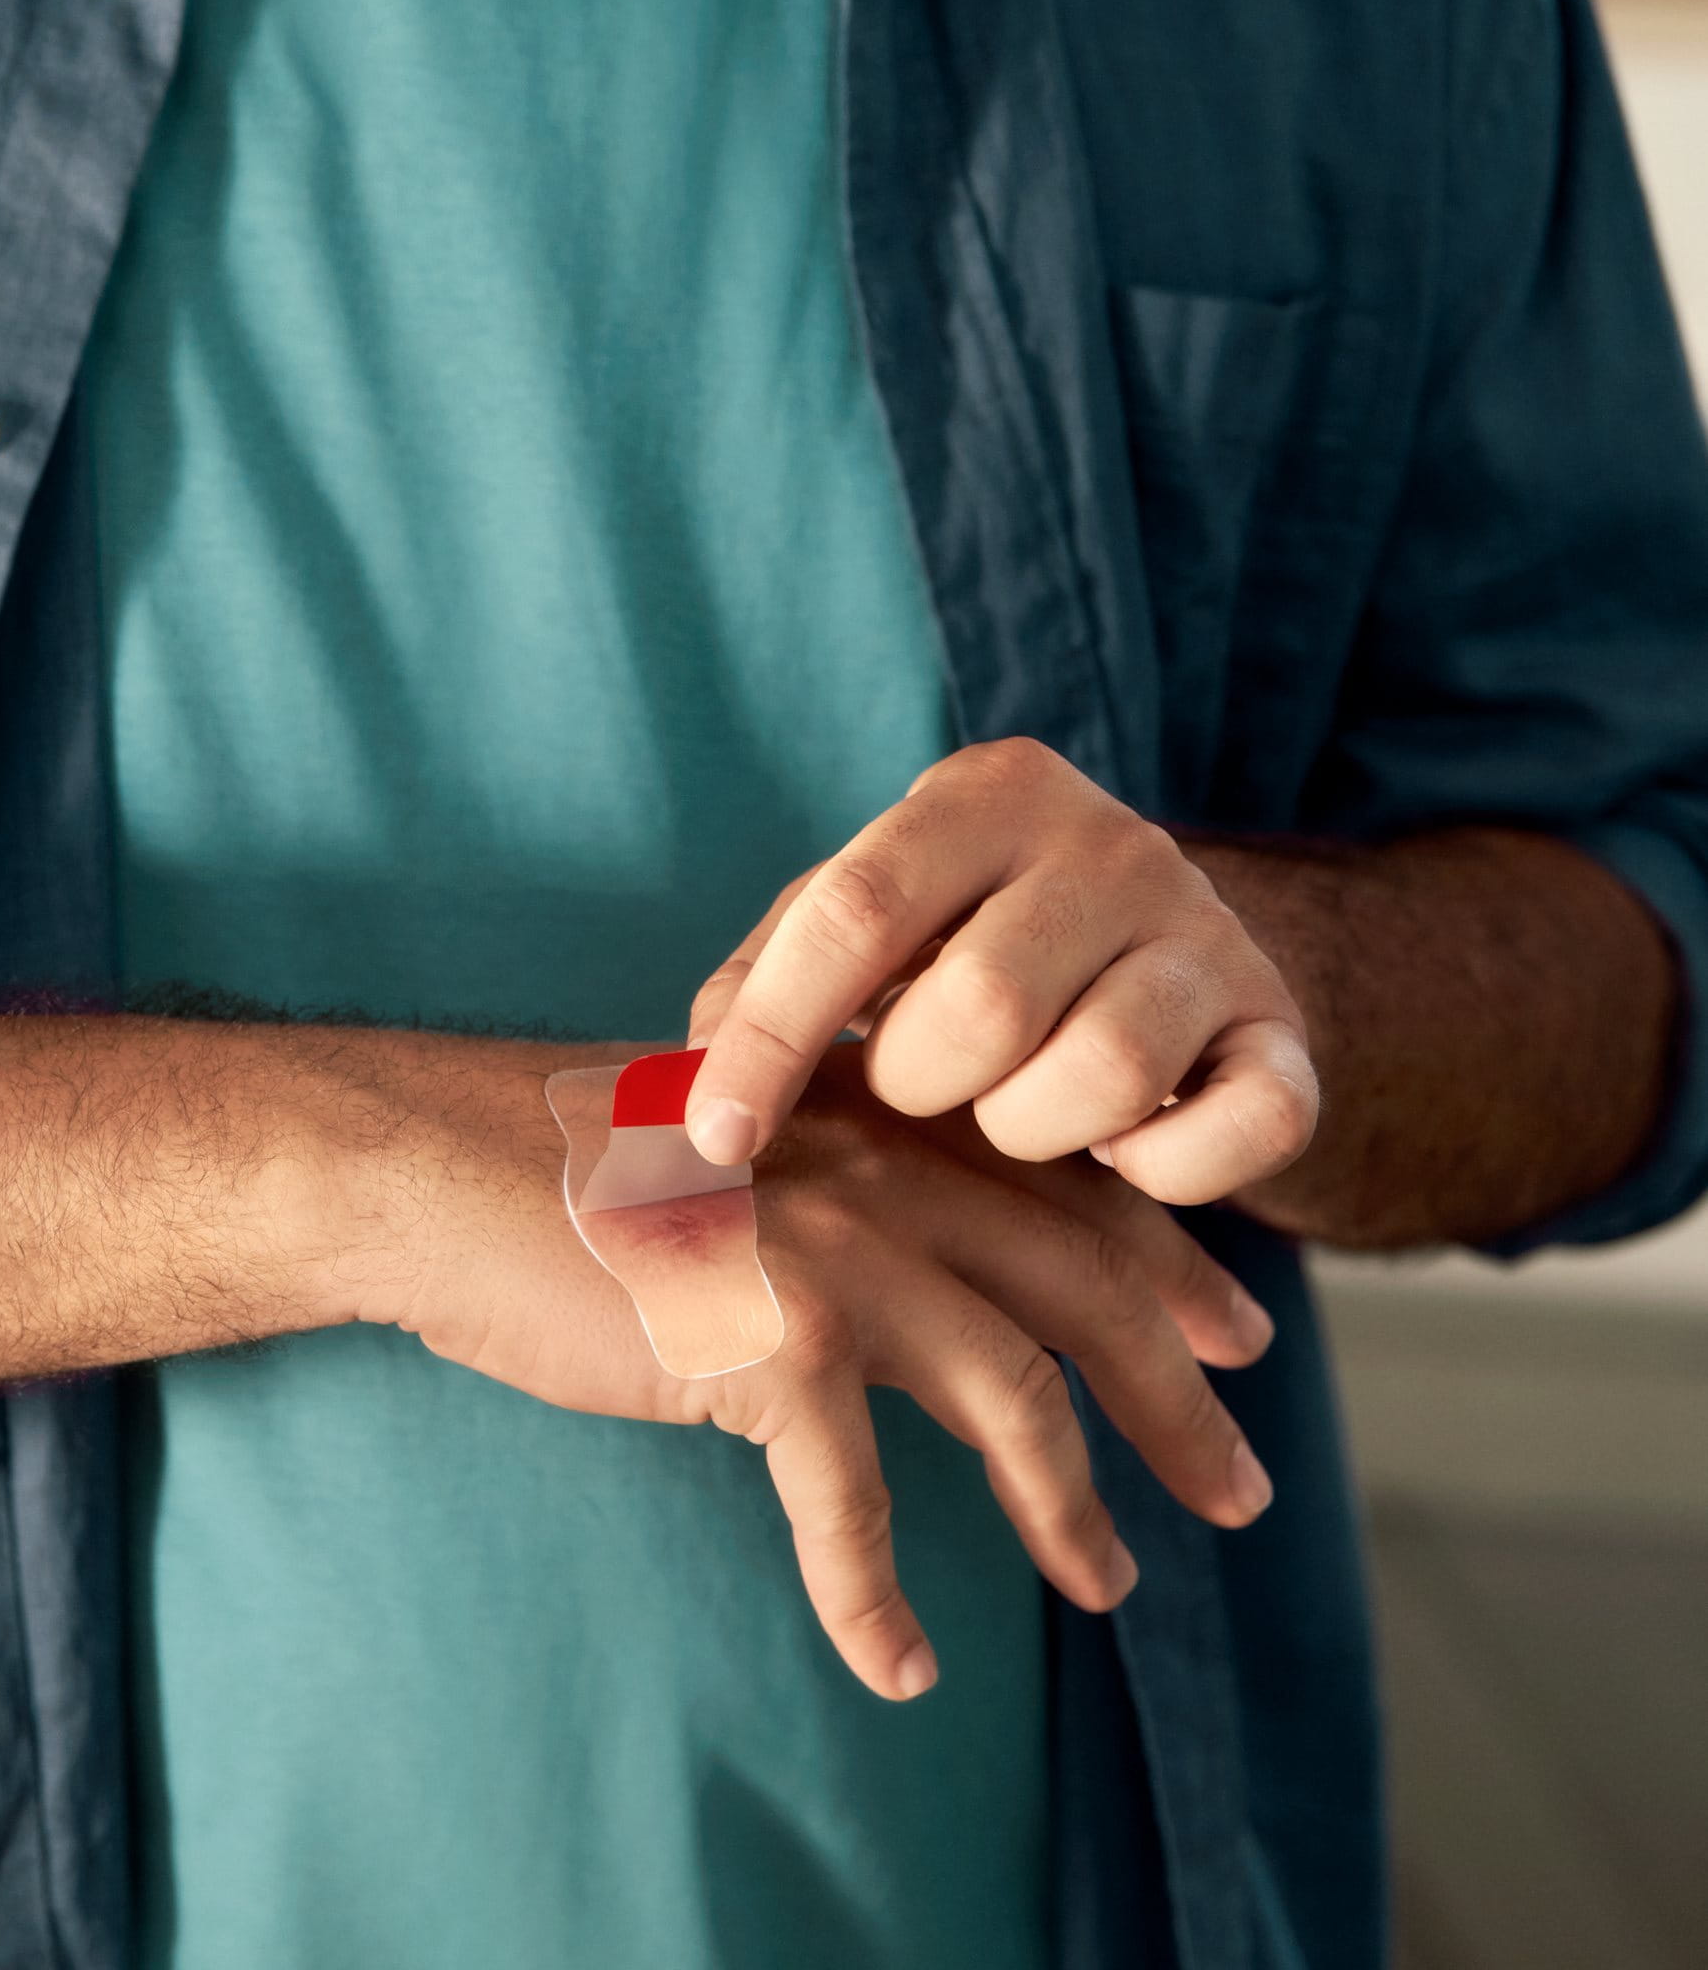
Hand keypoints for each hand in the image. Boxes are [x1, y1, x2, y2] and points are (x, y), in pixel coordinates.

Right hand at [376, 1037, 1277, 1702]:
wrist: (429, 1168)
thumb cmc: (556, 1168)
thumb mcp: (731, 1143)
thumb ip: (830, 1183)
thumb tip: (892, 1271)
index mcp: (885, 1120)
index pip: (1070, 1193)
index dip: (1167, 1270)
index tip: (1237, 1336)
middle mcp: (887, 1173)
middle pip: (1084, 1295)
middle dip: (1178, 1401)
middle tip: (1245, 1493)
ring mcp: (834, 1255)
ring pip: (1012, 1397)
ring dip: (1072, 1509)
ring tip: (1114, 1589)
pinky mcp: (763, 1348)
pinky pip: (850, 1507)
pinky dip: (878, 1599)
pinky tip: (898, 1669)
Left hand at [681, 739, 1320, 1205]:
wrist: (1167, 953)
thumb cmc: (969, 945)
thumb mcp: (867, 933)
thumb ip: (768, 981)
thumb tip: (685, 1091)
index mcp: (989, 795)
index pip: (855, 911)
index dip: (773, 1037)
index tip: (715, 1138)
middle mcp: (1113, 845)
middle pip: (980, 1007)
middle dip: (921, 1086)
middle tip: (925, 1091)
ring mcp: (1211, 937)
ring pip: (1100, 1077)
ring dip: (1029, 1133)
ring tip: (1017, 1112)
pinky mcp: (1284, 1035)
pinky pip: (1238, 1134)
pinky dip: (1163, 1173)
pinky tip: (1121, 1154)